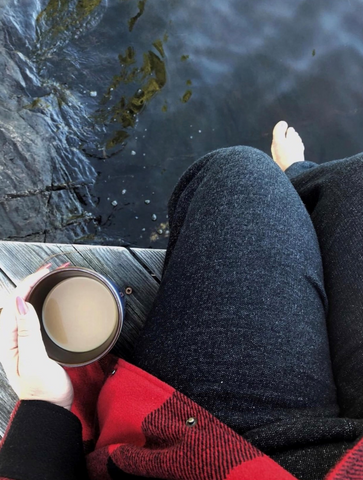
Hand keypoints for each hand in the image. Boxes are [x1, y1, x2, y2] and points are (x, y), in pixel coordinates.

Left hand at [0, 265, 73, 410]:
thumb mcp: (35, 361)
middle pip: (17, 301)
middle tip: (51, 269)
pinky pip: (32, 314)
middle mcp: (11, 337)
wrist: (50, 409)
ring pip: (24, 305)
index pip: (14, 303)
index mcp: (7, 341)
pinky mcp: (32, 341)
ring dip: (35, 288)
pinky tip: (46, 296)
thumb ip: (28, 332)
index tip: (44, 272)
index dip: (28, 284)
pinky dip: (39, 299)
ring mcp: (21, 339)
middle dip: (32, 281)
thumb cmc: (42, 391)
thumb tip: (22, 304)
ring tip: (49, 276)